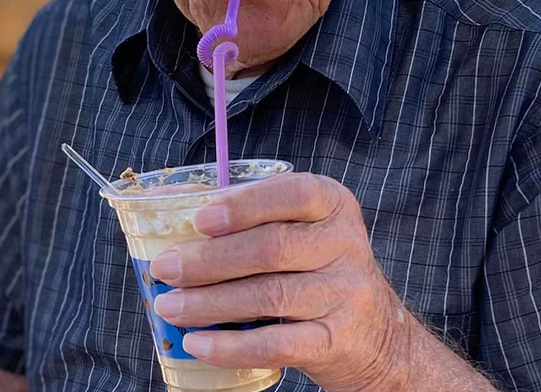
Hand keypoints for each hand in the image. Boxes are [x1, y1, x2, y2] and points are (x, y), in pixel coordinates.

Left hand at [149, 173, 410, 391]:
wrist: (376, 335)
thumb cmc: (317, 270)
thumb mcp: (302, 231)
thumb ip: (251, 215)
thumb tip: (173, 204)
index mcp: (333, 204)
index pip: (293, 194)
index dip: (244, 206)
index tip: (199, 219)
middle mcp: (345, 244)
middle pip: (271, 248)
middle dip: (209, 260)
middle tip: (165, 268)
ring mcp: (345, 293)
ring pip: (269, 296)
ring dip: (209, 303)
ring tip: (169, 306)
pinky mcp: (336, 340)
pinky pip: (276, 343)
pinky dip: (230, 345)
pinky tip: (197, 343)